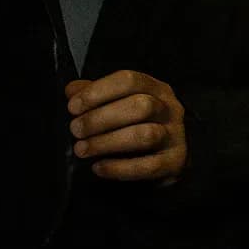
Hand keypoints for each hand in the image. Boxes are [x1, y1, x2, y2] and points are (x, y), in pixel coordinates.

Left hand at [66, 70, 187, 183]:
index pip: (129, 81)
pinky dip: (119, 168)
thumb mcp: (123, 102)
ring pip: (145, 135)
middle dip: (101, 118)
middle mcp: (169, 109)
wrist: (175, 154)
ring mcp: (175, 136)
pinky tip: (98, 167)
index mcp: (156, 89)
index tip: (74, 107)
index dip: (98, 92)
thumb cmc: (143, 124)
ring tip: (83, 149)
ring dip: (107, 142)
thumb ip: (98, 94)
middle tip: (76, 130)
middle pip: (140, 106)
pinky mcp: (175, 162)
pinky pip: (148, 166)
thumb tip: (72, 90)